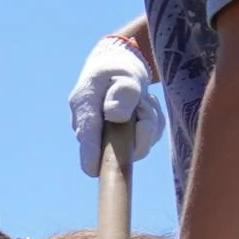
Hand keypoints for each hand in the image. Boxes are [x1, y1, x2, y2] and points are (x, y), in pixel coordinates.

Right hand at [68, 32, 164, 176]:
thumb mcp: (122, 73)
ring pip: (139, 146)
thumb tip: (116, 116)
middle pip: (119, 148)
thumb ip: (123, 92)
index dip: (90, 155)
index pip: (86, 137)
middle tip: (144, 101)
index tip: (94, 170)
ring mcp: (109, 140)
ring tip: (143, 99)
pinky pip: (150, 139)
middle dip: (142, 126)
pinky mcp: (128, 142)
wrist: (118, 69)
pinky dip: (154, 121)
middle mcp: (94, 131)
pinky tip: (145, 106)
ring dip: (150, 121)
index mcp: (84, 110)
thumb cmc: (116, 69)